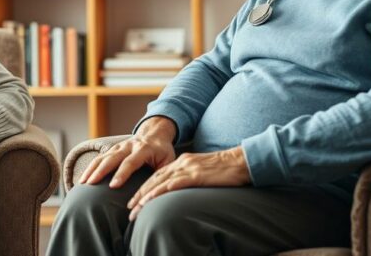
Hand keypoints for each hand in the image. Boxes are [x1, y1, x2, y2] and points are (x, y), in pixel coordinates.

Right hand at [79, 117, 176, 188]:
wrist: (154, 133)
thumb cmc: (162, 151)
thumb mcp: (168, 161)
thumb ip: (163, 174)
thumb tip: (157, 192)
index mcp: (144, 149)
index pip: (130, 162)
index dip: (122, 174)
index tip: (113, 186)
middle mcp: (129, 145)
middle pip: (112, 157)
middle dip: (101, 171)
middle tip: (91, 184)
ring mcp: (119, 146)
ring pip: (103, 156)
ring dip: (92, 169)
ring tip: (83, 183)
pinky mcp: (113, 148)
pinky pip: (99, 157)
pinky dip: (90, 167)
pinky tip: (83, 179)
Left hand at [127, 148, 250, 219]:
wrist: (242, 161)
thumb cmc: (225, 170)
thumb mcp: (203, 172)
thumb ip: (190, 177)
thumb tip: (180, 189)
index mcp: (182, 161)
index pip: (158, 176)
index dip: (145, 188)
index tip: (135, 200)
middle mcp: (182, 163)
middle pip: (155, 179)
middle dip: (140, 194)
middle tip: (129, 208)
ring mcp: (188, 168)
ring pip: (161, 182)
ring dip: (146, 196)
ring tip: (136, 208)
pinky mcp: (196, 175)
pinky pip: (174, 184)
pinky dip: (161, 191)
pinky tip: (152, 199)